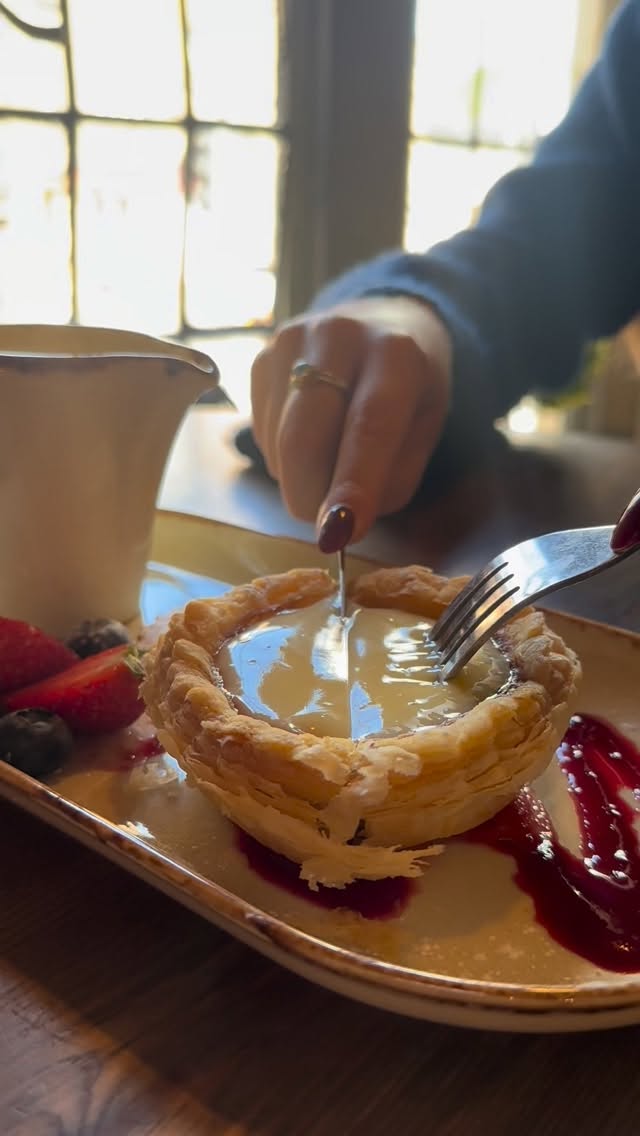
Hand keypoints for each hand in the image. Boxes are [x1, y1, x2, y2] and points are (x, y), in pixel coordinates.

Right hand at [250, 295, 452, 547]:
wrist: (381, 320)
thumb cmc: (409, 388)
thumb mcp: (424, 430)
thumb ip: (390, 479)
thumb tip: (338, 523)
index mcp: (395, 354)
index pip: (369, 426)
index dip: (352, 484)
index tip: (338, 534)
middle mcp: (338, 337)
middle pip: (303, 438)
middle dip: (309, 497)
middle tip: (327, 527)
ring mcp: (289, 344)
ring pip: (278, 444)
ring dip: (299, 478)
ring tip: (331, 459)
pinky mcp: (260, 358)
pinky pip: (261, 435)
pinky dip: (284, 458)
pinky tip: (310, 438)